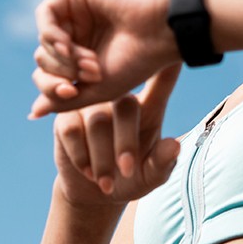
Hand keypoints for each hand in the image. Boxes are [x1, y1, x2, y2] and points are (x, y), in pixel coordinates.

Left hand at [30, 0, 179, 117]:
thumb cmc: (137, 63)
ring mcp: (75, 15)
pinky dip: (51, 35)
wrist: (161, 31)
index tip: (71, 92)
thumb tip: (34, 112)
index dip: (52, 88)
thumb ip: (65, 101)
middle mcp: (78, 36)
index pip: (49, 76)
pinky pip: (45, 15)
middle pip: (43, 59)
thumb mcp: (98, 91)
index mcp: (83, 60)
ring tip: (90, 62)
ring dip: (61, 57)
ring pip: (43, 41)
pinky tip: (67, 45)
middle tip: (91, 74)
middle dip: (61, 72)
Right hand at [52, 64, 182, 205]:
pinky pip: (71, 129)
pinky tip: (88, 172)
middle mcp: (120, 98)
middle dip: (126, 144)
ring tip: (106, 182)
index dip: (169, 66)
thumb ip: (162, 163)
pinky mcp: (65, 115)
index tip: (176, 51)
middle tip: (126, 171)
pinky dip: (80, 156)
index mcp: (149, 107)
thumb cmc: (131, 178)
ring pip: (98, 121)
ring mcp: (91, 104)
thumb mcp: (151, 177)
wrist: (94, 193)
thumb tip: (173, 146)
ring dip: (102, 157)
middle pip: (126, 106)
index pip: (162, 81)